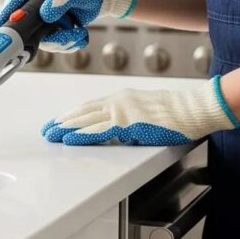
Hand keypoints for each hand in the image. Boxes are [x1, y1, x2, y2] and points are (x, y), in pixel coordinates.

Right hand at [0, 0, 135, 51]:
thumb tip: (45, 14)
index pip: (13, 3)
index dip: (5, 17)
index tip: (0, 32)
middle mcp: (38, 1)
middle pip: (25, 25)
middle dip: (38, 37)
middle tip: (54, 41)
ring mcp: (46, 15)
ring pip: (40, 37)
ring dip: (57, 42)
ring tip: (75, 35)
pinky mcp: (55, 25)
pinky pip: (52, 40)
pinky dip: (64, 43)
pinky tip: (78, 36)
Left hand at [41, 77, 238, 145]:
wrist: (193, 108)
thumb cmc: (175, 112)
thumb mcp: (143, 110)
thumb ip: (125, 118)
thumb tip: (114, 130)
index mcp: (119, 98)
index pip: (88, 106)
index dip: (71, 114)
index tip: (57, 120)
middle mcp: (116, 102)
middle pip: (81, 112)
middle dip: (62, 122)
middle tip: (46, 129)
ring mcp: (121, 112)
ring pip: (85, 121)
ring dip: (65, 129)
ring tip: (50, 135)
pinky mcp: (128, 124)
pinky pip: (98, 131)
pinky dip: (81, 135)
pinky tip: (68, 140)